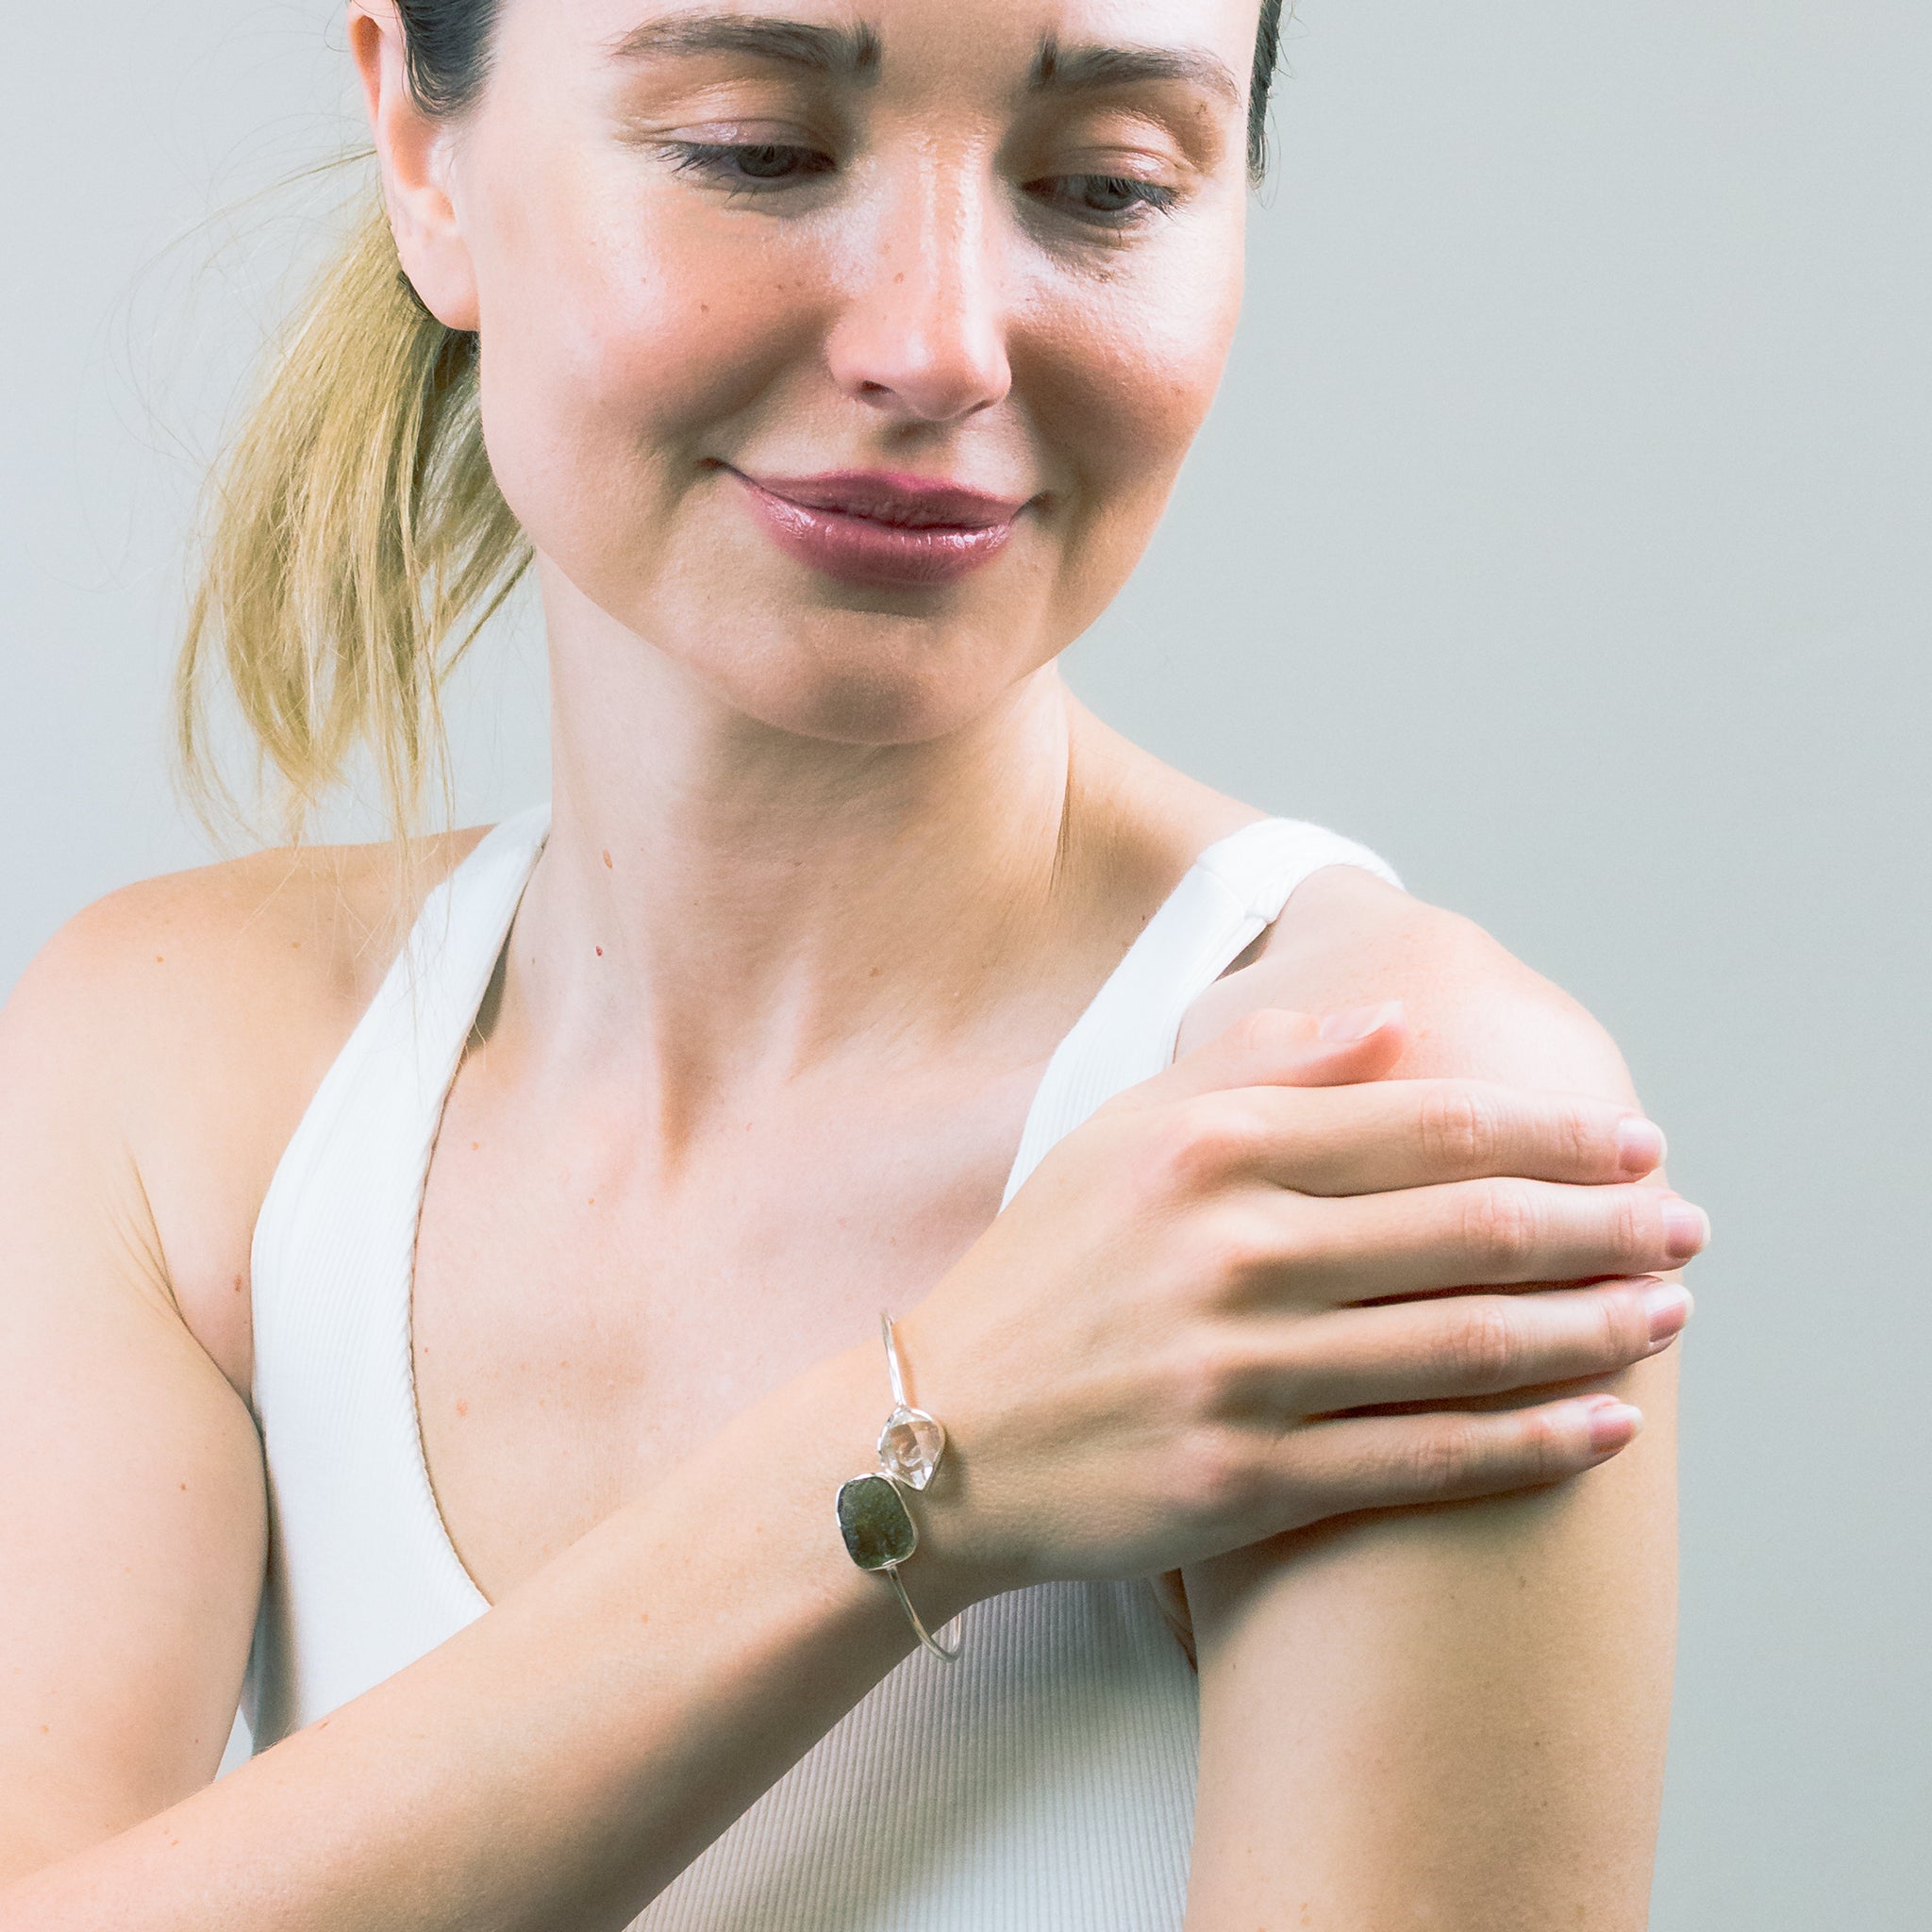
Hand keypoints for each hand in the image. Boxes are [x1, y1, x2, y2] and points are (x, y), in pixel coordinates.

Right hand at [900, 1005, 1703, 1599]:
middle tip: (1687, 1227)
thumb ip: (1254, 1061)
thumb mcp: (1118, 1130)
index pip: (1426, 1123)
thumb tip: (1391, 1019)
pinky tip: (1605, 1421)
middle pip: (1469, 1229)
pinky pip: (1421, 1460)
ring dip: (1591, 1327)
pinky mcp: (1241, 1481)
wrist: (936, 1436)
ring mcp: (1238, 1373)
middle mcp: (1230, 1251)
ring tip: (1669, 1314)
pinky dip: (1528, 1443)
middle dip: (1604, 1226)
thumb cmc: (1043, 1271)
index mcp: (1207, 1147)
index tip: (1634, 1145)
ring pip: (1465, 1344)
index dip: (1553, 1134)